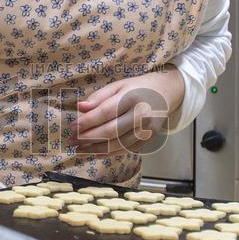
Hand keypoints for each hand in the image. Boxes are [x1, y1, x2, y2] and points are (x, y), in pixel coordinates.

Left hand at [70, 67, 184, 156]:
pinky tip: (95, 153)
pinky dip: (109, 153)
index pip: (106, 112)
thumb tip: (80, 107)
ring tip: (79, 149)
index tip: (72, 127)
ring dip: (95, 149)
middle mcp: (141, 115)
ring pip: (117, 144)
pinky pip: (125, 150)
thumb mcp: (119, 85)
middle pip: (110, 131)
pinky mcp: (148, 140)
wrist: (166, 93)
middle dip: (88, 138)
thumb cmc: (139, 88)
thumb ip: (99, 97)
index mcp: (132, 97)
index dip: (87, 121)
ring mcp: (146, 130)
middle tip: (72, 140)